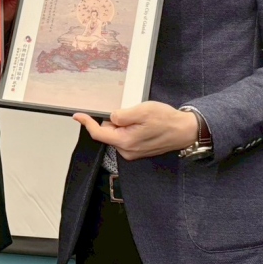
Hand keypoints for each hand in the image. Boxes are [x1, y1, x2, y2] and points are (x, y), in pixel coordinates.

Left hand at [73, 101, 197, 160]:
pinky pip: (126, 137)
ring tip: (142, 119)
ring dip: (124, 124)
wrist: (184, 131)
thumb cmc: (166, 120)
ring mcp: (132, 152)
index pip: (98, 133)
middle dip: (114, 121)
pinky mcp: (138, 150)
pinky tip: (144, 125)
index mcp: (125, 141)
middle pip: (108, 132)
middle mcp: (127, 151)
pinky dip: (129, 129)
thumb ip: (122, 115)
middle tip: (133, 113)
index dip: (87, 123)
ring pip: (117, 134)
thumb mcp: (142, 111)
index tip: (78, 115)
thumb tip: (110, 118)